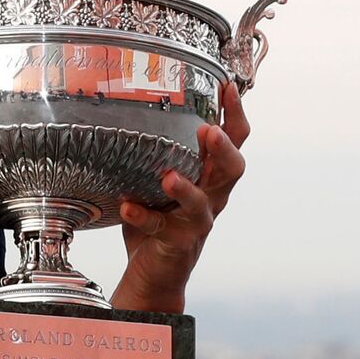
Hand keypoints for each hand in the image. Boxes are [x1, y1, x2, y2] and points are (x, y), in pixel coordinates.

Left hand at [114, 82, 251, 310]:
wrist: (153, 272)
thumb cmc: (155, 219)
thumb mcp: (156, 180)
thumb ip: (153, 153)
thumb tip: (125, 109)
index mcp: (209, 176)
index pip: (233, 141)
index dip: (234, 115)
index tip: (228, 86)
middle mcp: (211, 197)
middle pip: (232, 169)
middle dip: (223, 148)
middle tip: (209, 129)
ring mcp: (196, 222)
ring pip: (203, 202)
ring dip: (186, 188)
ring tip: (168, 176)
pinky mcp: (177, 243)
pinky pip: (161, 228)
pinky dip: (142, 216)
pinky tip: (127, 206)